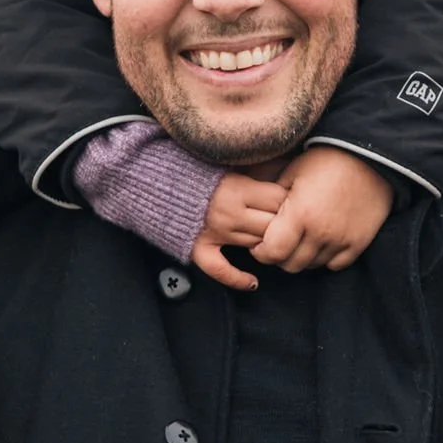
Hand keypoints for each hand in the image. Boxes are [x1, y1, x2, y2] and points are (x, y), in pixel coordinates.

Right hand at [191, 172, 288, 292]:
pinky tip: (253, 282)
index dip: (288, 198)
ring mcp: (214, 234)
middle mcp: (228, 213)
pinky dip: (237, 279)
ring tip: (275, 239)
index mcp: (236, 187)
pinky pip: (221, 270)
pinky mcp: (197, 248)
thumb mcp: (228, 160)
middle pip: (272, 225)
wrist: (152, 178)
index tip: (290, 196)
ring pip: (256, 245)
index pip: (279, 199)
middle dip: (283, 222)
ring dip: (266, 243)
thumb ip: (255, 166)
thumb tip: (285, 164)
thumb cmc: (193, 166)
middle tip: (287, 218)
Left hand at [249, 148, 394, 274]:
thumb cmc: (328, 159)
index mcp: (300, 215)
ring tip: (301, 240)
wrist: (370, 156)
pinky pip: (336, 265)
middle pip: (290, 264)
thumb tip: (254, 212)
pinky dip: (325, 258)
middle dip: (280, 256)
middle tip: (279, 242)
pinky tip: (322, 243)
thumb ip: (272, 197)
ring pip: (312, 266)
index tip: (260, 244)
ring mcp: (342, 240)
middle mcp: (321, 233)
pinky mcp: (359, 242)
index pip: (272, 252)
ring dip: (302, 257)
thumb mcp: (292, 171)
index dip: (261, 252)